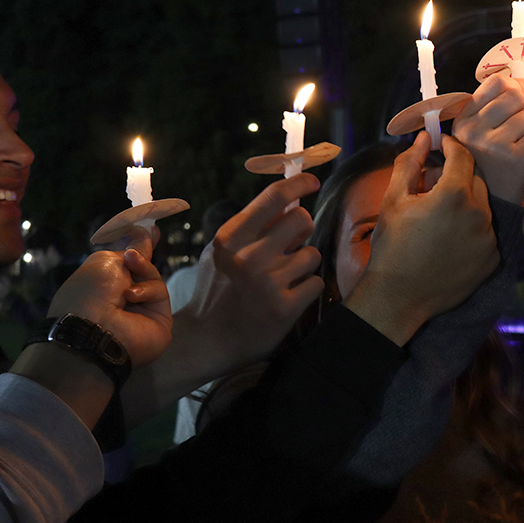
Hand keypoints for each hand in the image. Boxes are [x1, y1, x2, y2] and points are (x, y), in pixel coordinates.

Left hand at [48, 226, 171, 368]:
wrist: (93, 330)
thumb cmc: (90, 294)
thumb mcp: (105, 262)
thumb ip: (130, 249)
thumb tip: (144, 232)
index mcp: (103, 285)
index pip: (126, 264)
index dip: (138, 247)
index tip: (149, 229)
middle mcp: (122, 297)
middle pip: (143, 269)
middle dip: (143, 255)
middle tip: (151, 234)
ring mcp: (142, 309)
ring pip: (153, 278)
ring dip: (143, 269)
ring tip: (130, 269)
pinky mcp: (160, 318)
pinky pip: (160, 293)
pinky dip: (148, 290)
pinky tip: (132, 296)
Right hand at [177, 173, 324, 374]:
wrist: (207, 341)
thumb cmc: (219, 290)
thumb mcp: (224, 252)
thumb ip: (254, 226)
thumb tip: (291, 196)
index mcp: (230, 238)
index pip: (274, 197)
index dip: (299, 183)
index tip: (312, 181)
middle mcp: (248, 258)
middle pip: (302, 219)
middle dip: (301, 231)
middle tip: (290, 245)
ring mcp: (267, 284)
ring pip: (311, 254)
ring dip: (302, 266)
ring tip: (280, 280)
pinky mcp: (285, 309)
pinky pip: (315, 283)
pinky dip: (306, 289)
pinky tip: (286, 298)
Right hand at [344, 131, 498, 344]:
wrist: (399, 297)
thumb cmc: (392, 246)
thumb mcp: (394, 199)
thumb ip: (410, 164)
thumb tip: (422, 138)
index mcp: (454, 194)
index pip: (462, 155)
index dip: (450, 145)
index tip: (441, 144)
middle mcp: (479, 214)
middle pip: (475, 179)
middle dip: (456, 176)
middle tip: (433, 186)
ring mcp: (489, 238)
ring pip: (482, 205)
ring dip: (465, 203)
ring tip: (439, 217)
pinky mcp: (493, 259)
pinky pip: (486, 231)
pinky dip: (472, 228)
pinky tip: (450, 239)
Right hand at [453, 75, 523, 205]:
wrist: (496, 204)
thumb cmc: (493, 165)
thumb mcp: (483, 133)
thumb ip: (499, 104)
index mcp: (462, 121)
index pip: (496, 83)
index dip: (515, 85)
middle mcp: (472, 131)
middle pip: (515, 97)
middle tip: (521, 130)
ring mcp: (492, 145)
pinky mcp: (514, 159)